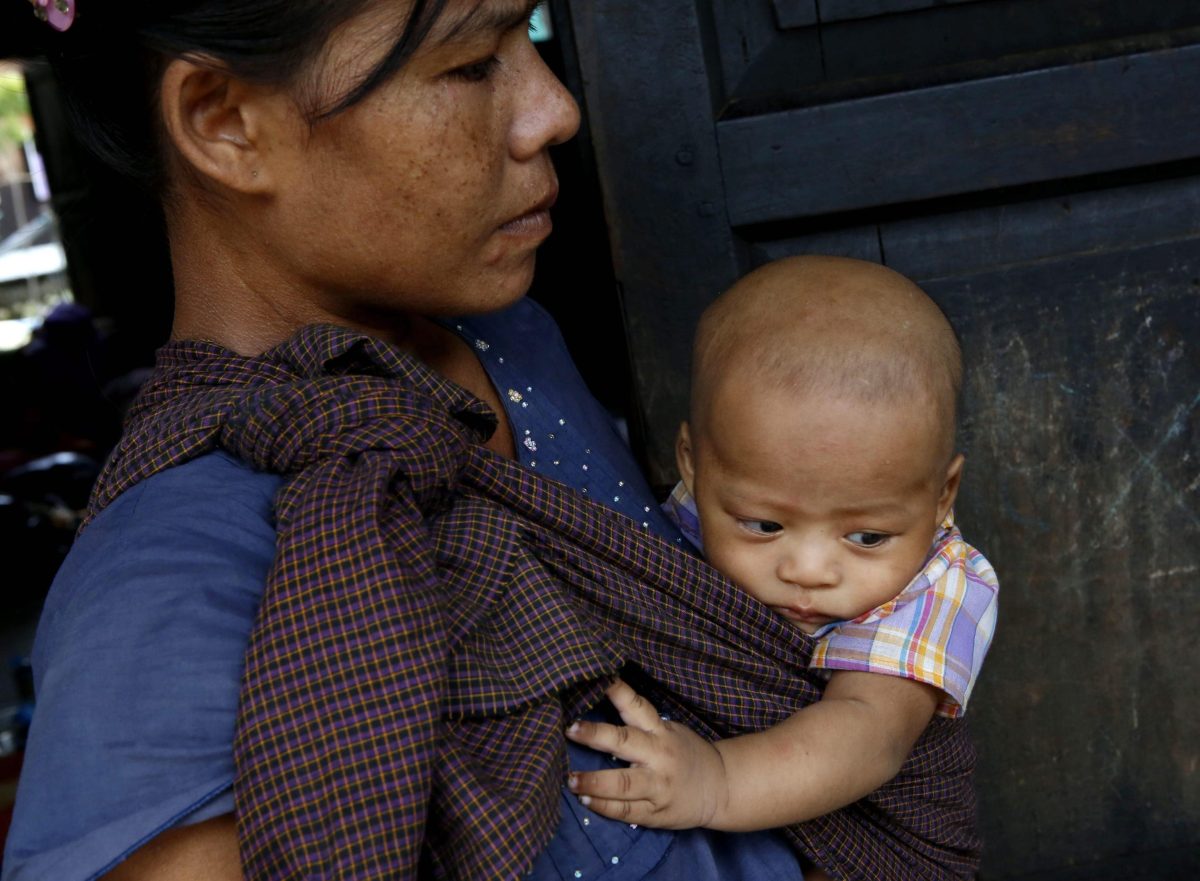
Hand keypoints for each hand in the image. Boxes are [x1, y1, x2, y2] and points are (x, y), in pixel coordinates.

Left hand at [565, 679, 728, 829]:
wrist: (720, 788)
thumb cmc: (685, 754)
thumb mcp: (669, 731)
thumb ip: (640, 723)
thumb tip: (599, 705)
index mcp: (660, 732)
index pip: (637, 706)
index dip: (617, 691)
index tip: (596, 679)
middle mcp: (658, 756)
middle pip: (625, 742)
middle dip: (595, 735)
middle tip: (569, 729)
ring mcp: (657, 786)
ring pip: (623, 783)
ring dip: (594, 781)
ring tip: (570, 780)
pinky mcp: (655, 813)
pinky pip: (626, 811)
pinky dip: (603, 806)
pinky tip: (585, 800)